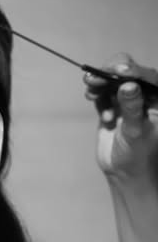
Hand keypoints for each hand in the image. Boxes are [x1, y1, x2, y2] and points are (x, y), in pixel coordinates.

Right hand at [85, 53, 157, 183]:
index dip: (132, 70)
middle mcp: (144, 95)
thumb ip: (132, 108)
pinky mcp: (113, 106)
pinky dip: (97, 97)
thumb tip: (128, 85)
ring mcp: (127, 100)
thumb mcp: (136, 132)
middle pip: (127, 72)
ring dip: (99, 84)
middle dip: (110, 73)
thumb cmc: (138, 154)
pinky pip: (103, 94)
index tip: (117, 70)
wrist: (124, 172)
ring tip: (91, 93)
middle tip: (94, 78)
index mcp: (157, 99)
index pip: (147, 77)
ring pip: (112, 80)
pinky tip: (99, 110)